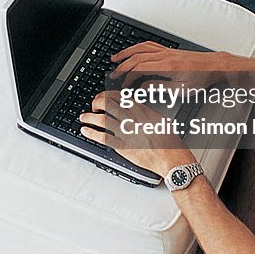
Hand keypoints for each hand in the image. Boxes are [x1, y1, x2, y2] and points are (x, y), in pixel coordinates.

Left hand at [79, 90, 195, 175]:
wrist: (171, 158)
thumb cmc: (169, 141)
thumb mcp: (160, 119)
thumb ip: (146, 112)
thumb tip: (137, 108)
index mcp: (140, 110)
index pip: (118, 96)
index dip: (106, 95)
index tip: (102, 97)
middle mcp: (131, 118)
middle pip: (107, 104)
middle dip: (96, 103)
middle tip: (93, 106)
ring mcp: (125, 132)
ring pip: (101, 119)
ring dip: (89, 117)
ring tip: (83, 117)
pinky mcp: (121, 146)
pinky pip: (102, 137)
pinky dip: (91, 133)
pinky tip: (85, 131)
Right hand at [109, 43, 230, 87]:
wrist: (213, 66)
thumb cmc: (200, 78)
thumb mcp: (181, 90)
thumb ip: (160, 88)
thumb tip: (143, 87)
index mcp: (167, 66)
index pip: (140, 68)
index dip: (129, 77)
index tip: (125, 85)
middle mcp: (164, 55)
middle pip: (136, 57)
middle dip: (123, 66)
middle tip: (114, 75)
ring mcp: (165, 51)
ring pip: (140, 48)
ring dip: (126, 53)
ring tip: (115, 59)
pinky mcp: (168, 50)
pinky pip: (148, 45)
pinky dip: (136, 47)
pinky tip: (132, 51)